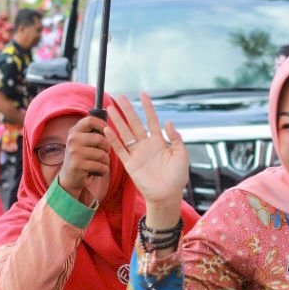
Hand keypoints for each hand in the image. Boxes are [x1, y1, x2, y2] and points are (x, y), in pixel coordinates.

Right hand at [55, 114, 112, 204]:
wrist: (70, 178)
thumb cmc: (83, 158)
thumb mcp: (84, 143)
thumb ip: (93, 134)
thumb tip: (110, 129)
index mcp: (74, 132)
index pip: (90, 121)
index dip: (103, 125)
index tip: (109, 132)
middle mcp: (72, 140)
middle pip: (100, 139)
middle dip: (108, 148)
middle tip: (105, 154)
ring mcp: (74, 153)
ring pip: (102, 155)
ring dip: (106, 162)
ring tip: (100, 164)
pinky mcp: (78, 166)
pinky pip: (101, 167)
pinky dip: (104, 171)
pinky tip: (97, 172)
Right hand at [106, 94, 189, 213]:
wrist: (168, 195)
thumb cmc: (177, 177)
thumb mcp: (182, 154)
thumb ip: (176, 138)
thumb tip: (169, 122)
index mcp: (159, 142)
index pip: (152, 120)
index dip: (148, 107)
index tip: (143, 94)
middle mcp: (146, 145)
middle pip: (135, 123)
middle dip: (128, 110)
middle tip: (120, 97)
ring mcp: (137, 154)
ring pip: (125, 133)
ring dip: (118, 121)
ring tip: (110, 109)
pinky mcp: (130, 164)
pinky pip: (120, 149)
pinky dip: (113, 140)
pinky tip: (107, 129)